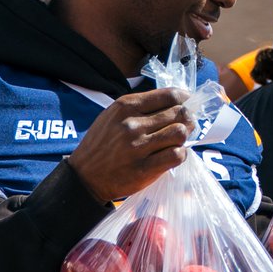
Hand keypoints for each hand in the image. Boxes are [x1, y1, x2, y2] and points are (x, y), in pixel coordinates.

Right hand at [68, 88, 192, 203]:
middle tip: (186, 125)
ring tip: (178, 140)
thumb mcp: (113, 116)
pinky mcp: (144, 169)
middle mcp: (132, 124)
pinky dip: (180, 155)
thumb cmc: (102, 144)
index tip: (187, 103)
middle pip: (179, 113)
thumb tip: (176, 102)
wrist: (85, 177)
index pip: (168, 95)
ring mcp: (138, 147)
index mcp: (126, 106)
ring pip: (180, 133)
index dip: (184, 98)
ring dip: (184, 137)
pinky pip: (176, 156)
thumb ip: (141, 107)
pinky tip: (173, 155)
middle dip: (187, 119)